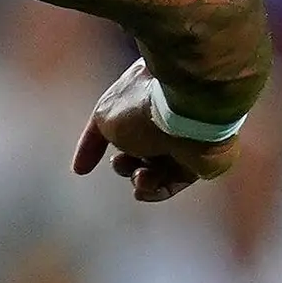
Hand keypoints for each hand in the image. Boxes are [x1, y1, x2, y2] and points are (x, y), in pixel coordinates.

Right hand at [70, 59, 244, 204]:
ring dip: (137, 177)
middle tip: (120, 163)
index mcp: (143, 93)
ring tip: (138, 175)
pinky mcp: (200, 160)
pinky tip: (144, 188)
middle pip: (135, 149)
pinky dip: (155, 189)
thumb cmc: (144, 107)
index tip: (81, 169)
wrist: (191, 111)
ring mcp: (185, 138)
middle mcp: (166, 115)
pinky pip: (171, 183)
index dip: (95, 145)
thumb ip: (99, 136)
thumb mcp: (104, 116)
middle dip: (123, 163)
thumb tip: (113, 155)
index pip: (116, 121)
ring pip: (152, 168)